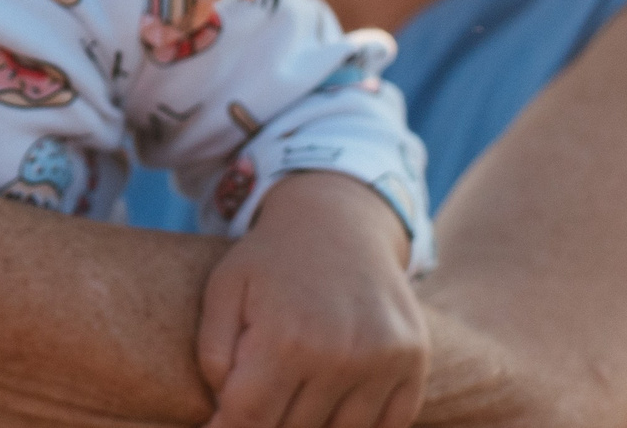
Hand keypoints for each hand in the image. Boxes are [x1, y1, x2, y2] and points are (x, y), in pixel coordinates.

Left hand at [198, 171, 425, 427]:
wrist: (338, 220)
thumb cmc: (271, 260)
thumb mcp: (224, 291)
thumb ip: (213, 355)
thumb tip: (224, 415)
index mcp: (285, 338)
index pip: (250, 419)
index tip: (220, 423)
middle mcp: (339, 354)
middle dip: (268, 421)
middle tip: (261, 396)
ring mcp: (383, 360)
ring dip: (313, 423)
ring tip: (297, 391)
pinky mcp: (413, 361)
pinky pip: (389, 425)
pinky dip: (360, 424)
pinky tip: (335, 399)